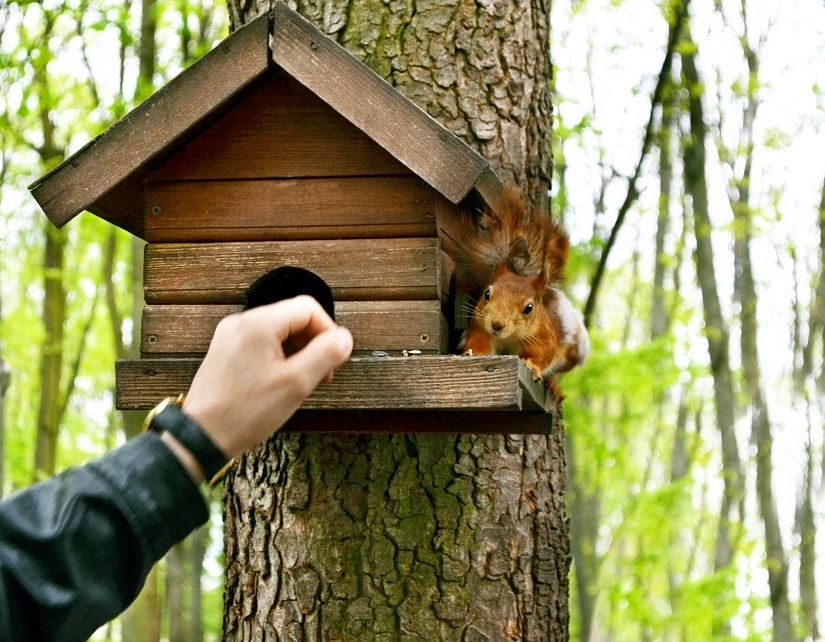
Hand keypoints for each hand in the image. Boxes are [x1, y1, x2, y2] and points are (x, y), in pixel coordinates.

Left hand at [180, 295, 352, 460]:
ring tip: (302, 382)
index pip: (308, 308)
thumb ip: (325, 355)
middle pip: (292, 318)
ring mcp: (230, 337)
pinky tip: (280, 383)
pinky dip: (278, 357)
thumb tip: (344, 338)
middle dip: (313, 343)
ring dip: (297, 351)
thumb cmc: (246, 412)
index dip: (328, 331)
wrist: (201, 437)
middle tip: (321, 375)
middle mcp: (241, 323)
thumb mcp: (296, 384)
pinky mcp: (225, 352)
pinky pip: (261, 344)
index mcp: (259, 324)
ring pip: (278, 332)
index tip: (334, 359)